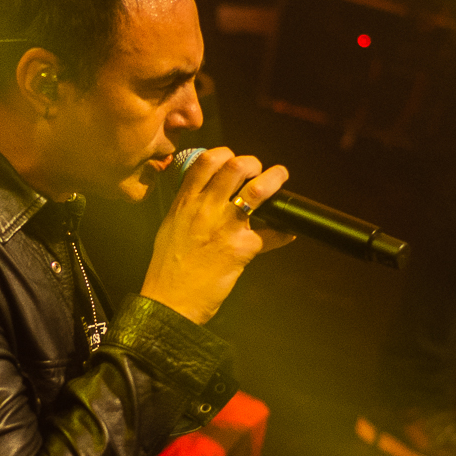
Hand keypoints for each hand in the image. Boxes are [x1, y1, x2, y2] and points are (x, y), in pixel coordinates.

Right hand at [140, 147, 293, 324]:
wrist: (170, 301)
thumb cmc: (168, 269)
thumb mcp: (171, 227)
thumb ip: (188, 207)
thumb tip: (206, 195)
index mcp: (185, 202)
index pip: (207, 161)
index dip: (226, 154)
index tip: (234, 161)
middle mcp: (205, 209)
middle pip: (236, 166)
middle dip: (254, 163)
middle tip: (259, 172)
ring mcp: (225, 226)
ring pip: (258, 189)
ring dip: (274, 180)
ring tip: (280, 179)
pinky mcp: (242, 248)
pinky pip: (272, 233)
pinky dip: (284, 232)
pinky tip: (287, 233)